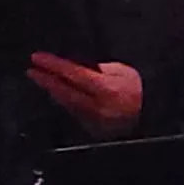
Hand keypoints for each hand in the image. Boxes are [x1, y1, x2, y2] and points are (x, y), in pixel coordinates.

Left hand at [27, 53, 142, 138]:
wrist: (151, 117)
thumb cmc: (143, 91)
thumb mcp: (126, 73)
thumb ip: (102, 70)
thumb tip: (81, 66)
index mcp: (106, 88)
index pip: (73, 74)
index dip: (53, 65)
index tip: (38, 58)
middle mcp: (96, 105)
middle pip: (63, 91)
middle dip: (46, 80)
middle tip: (32, 70)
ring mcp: (92, 118)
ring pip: (65, 102)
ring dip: (52, 90)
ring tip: (41, 79)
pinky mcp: (90, 127)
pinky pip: (72, 111)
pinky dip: (64, 101)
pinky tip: (58, 94)